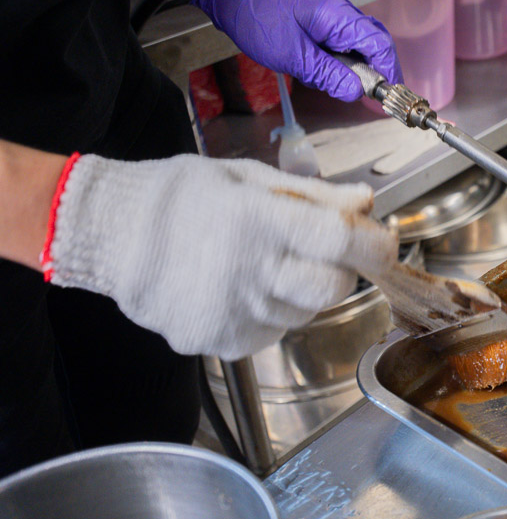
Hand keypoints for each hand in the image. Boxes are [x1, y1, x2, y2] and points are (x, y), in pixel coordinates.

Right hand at [44, 155, 398, 359]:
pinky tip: (243, 288)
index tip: (382, 242)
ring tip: (266, 265)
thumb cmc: (179, 198)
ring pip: (306, 313)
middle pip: (334, 287)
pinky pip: (272, 333)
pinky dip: (271, 313)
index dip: (375, 245)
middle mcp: (252, 272)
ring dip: (302, 292)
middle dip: (341, 270)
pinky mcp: (222, 341)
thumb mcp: (248, 178)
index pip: (343, 242)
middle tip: (320, 251)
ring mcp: (237, 312)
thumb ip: (313, 195)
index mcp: (260, 222)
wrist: (111, 236)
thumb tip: (363, 205)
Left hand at [191, 0, 401, 101]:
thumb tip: (356, 91)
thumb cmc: (256, 18)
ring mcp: (334, 16)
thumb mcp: (292, 56)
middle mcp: (342, 13)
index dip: (388, 71)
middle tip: (366, 95)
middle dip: (374, 72)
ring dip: (352, 69)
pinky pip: (342, 45)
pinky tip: (318, 70)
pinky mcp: (324, 23)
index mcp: (338, 17)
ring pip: (359, 47)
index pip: (380, 44)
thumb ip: (328, 75)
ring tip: (327, 79)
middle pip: (375, 45)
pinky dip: (338, 62)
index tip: (386, 95)